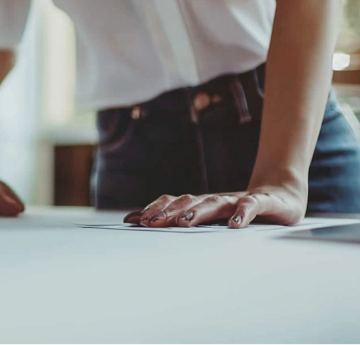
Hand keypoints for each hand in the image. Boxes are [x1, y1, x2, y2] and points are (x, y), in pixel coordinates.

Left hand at [123, 185, 306, 228]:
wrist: (283, 194)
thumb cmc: (241, 210)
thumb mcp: (211, 216)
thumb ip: (178, 217)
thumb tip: (135, 219)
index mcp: (203, 204)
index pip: (174, 203)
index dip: (156, 209)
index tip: (136, 221)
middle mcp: (217, 200)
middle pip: (189, 203)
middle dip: (169, 213)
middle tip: (152, 223)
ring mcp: (239, 200)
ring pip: (215, 203)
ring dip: (198, 212)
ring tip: (185, 222)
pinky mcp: (264, 202)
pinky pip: (252, 206)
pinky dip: (243, 213)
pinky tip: (236, 224)